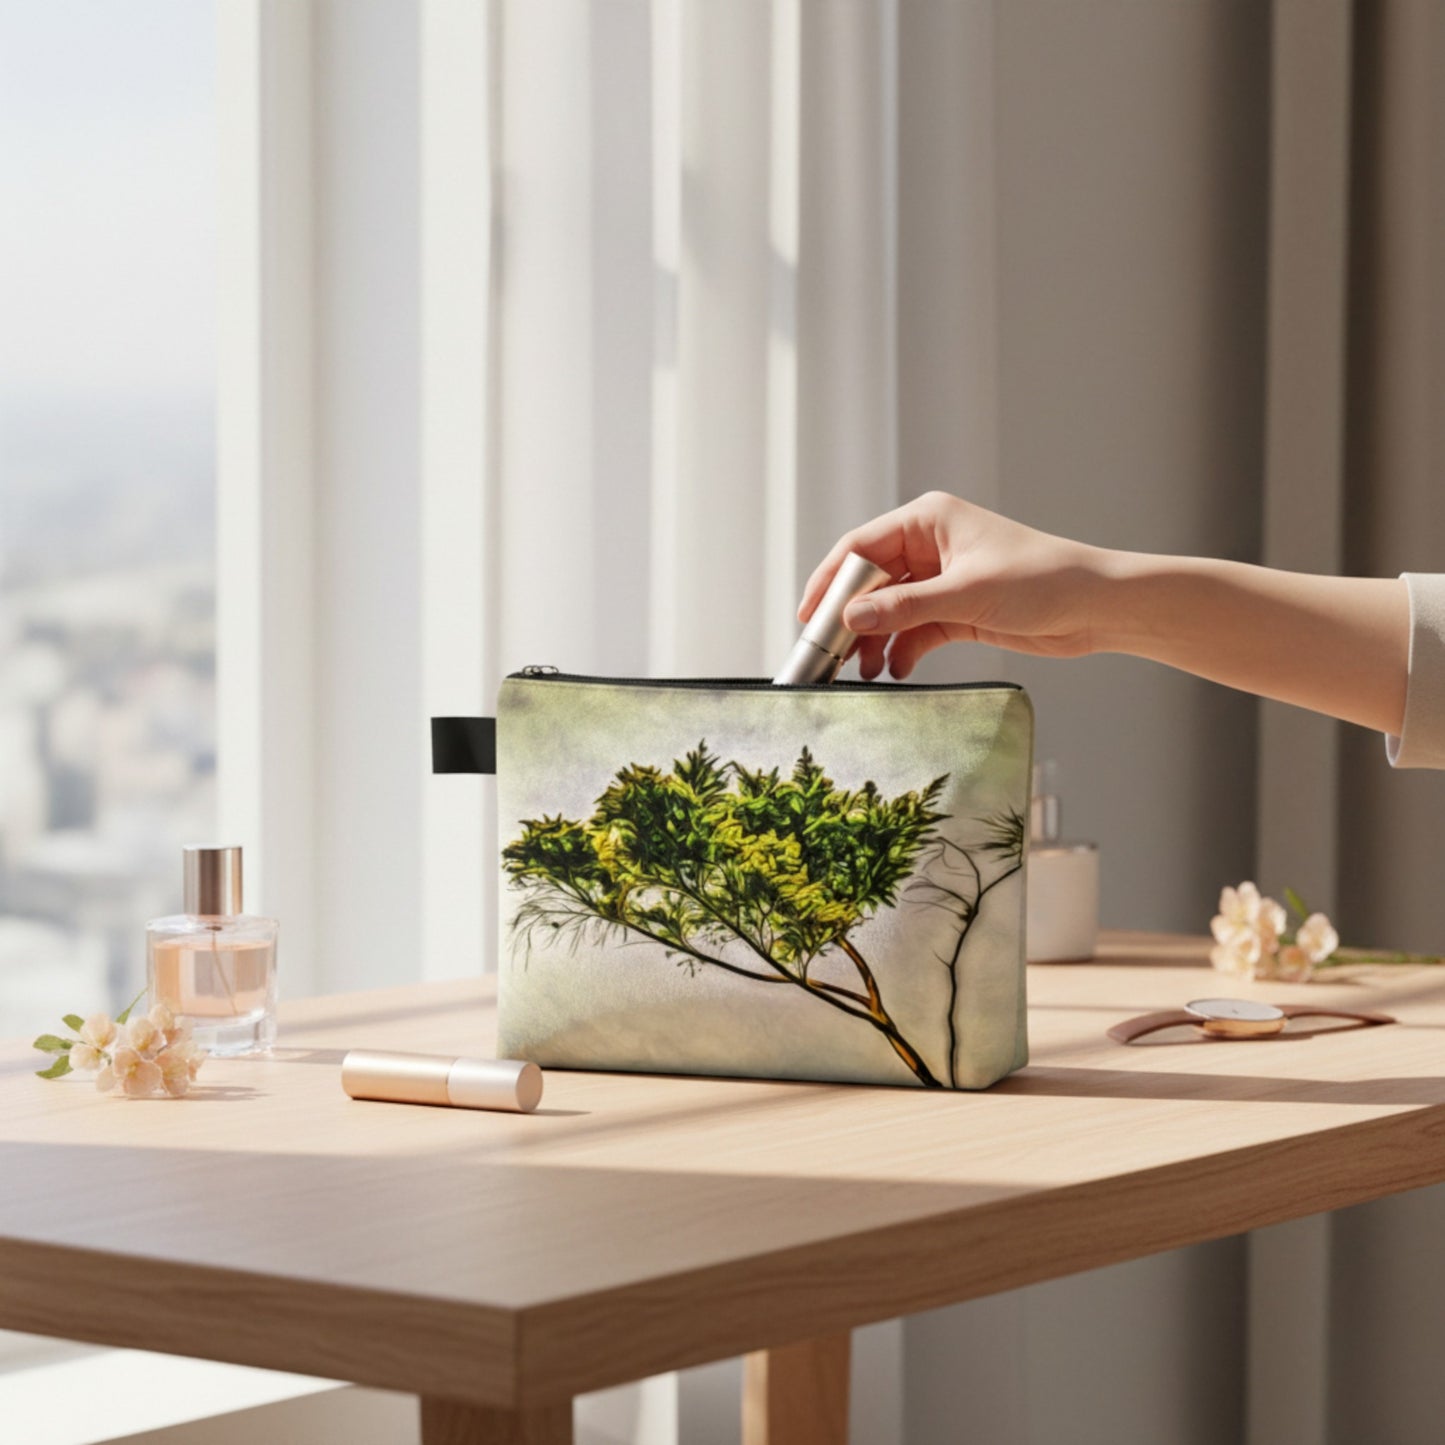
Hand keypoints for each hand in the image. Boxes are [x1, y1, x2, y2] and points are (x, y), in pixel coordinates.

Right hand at [799, 492, 1109, 678]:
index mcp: (928, 521)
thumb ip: (905, 609)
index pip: (860, 548)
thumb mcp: (966, 593)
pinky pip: (913, 631)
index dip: (829, 582)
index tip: (809, 616)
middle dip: (849, 618)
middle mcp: (929, 547)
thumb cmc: (1042, 579)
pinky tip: (893, 672)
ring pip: (889, 611)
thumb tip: (851, 618)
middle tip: (828, 654)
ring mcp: (941, 581)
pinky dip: (901, 651)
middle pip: (869, 582)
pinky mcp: (956, 611)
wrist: (1096, 607)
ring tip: (860, 673)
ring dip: (873, 641)